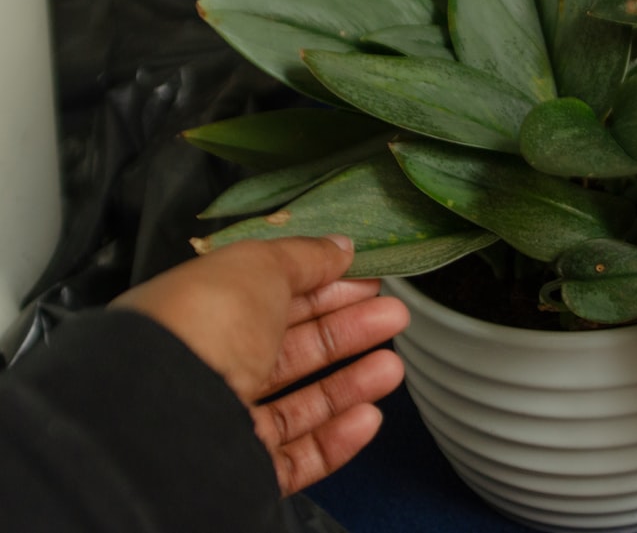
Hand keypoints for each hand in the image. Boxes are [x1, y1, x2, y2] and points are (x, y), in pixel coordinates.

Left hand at [110, 235, 408, 495]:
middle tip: (395, 315)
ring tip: (393, 367)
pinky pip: (296, 455)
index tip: (369, 279)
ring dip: (351, 383)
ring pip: (300, 403)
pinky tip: (369, 416)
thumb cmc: (204, 325)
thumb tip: (341, 246)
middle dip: (348, 329)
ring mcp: (225, 422)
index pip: (274, 296)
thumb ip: (304, 256)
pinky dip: (336, 437)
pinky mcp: (240, 470)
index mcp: (205, 311)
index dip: (325, 285)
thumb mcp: (258, 266)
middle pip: (293, 347)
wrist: (162, 416)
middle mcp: (211, 366)